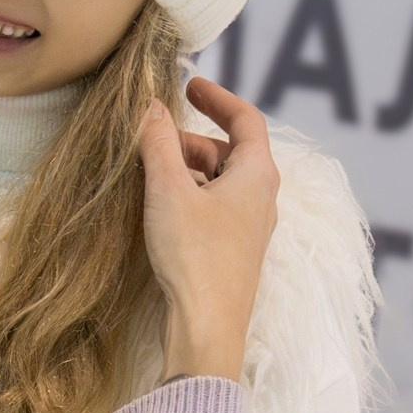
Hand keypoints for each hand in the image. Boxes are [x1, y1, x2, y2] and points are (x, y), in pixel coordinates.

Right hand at [140, 77, 277, 385]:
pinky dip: (191, 197)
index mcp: (257, 174)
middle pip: (230, 152)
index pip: (246, 119)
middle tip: (155, 138)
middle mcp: (262, 198)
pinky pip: (215, 210)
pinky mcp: (234, 254)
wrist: (206, 328)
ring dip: (189, 170)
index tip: (191, 85)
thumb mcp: (168, 189)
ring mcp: (250, 229)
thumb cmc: (194, 256)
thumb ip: (159, 142)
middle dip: (192, 140)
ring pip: (221, 183)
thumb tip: (151, 106)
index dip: (218, 98)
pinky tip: (162, 210)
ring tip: (151, 174)